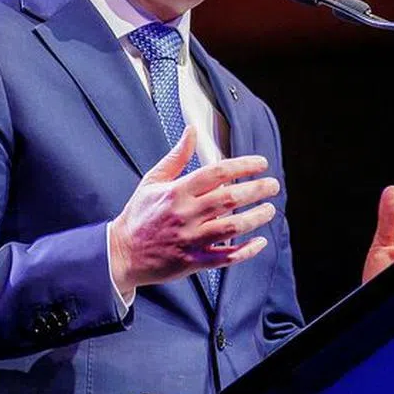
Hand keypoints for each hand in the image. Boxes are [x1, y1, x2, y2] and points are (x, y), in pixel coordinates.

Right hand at [109, 126, 279, 295]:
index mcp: (177, 192)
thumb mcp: (152, 181)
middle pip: (229, 198)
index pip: (217, 172)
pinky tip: (260, 242)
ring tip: (269, 210)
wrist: (121, 254)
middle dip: (257, 189)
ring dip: (255, 218)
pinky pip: (226, 257)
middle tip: (273, 185)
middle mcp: (186, 214)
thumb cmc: (139, 215)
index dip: (243, 166)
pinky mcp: (193, 262)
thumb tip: (192, 131)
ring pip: (232, 228)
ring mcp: (190, 239)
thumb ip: (176, 157)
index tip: (261, 163)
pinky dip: (246, 250)